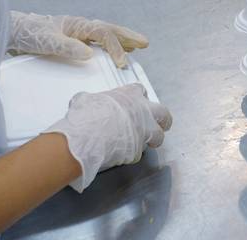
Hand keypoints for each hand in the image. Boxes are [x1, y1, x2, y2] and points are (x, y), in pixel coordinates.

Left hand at [8, 11, 148, 67]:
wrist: (8, 33)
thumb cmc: (26, 34)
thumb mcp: (46, 41)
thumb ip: (67, 46)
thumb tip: (89, 54)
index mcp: (76, 25)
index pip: (103, 34)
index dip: (116, 47)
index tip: (123, 63)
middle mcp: (78, 27)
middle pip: (108, 29)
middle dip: (127, 37)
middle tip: (145, 43)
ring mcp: (74, 33)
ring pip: (103, 35)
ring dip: (119, 40)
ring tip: (134, 46)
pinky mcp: (68, 41)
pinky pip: (94, 42)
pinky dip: (105, 46)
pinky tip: (107, 54)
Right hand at [44, 84, 172, 191]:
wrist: (88, 136)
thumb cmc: (87, 115)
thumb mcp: (85, 99)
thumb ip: (92, 100)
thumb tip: (84, 102)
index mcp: (131, 95)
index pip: (141, 91)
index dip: (139, 99)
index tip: (136, 104)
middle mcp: (143, 111)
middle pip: (163, 113)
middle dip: (161, 120)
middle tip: (156, 125)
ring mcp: (143, 131)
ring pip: (158, 136)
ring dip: (152, 140)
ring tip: (141, 144)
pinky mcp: (138, 150)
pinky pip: (138, 152)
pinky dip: (131, 154)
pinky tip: (121, 154)